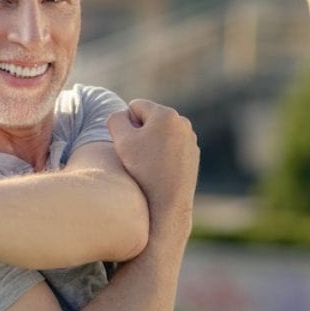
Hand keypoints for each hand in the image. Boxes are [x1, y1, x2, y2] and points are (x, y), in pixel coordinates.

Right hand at [107, 100, 198, 229]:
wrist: (168, 203)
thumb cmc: (143, 170)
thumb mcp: (121, 140)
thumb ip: (116, 119)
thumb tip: (123, 115)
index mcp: (166, 114)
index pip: (135, 107)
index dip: (126, 126)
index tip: (129, 145)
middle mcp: (183, 122)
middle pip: (150, 120)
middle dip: (140, 133)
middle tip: (138, 157)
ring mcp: (190, 139)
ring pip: (160, 134)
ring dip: (151, 144)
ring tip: (149, 165)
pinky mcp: (193, 154)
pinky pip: (171, 148)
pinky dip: (163, 155)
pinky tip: (159, 171)